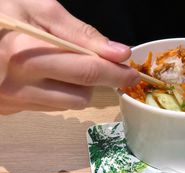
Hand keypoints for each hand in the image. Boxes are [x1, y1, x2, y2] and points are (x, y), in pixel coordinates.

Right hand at [0, 0, 139, 114]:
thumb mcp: (38, 8)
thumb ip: (81, 33)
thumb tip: (119, 53)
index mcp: (25, 53)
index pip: (87, 71)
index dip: (115, 73)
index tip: (132, 73)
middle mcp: (17, 85)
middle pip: (82, 95)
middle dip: (94, 80)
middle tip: (94, 63)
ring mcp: (11, 101)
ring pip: (67, 105)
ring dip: (75, 87)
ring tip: (58, 64)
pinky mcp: (7, 110)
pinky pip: (48, 107)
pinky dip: (56, 93)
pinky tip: (42, 75)